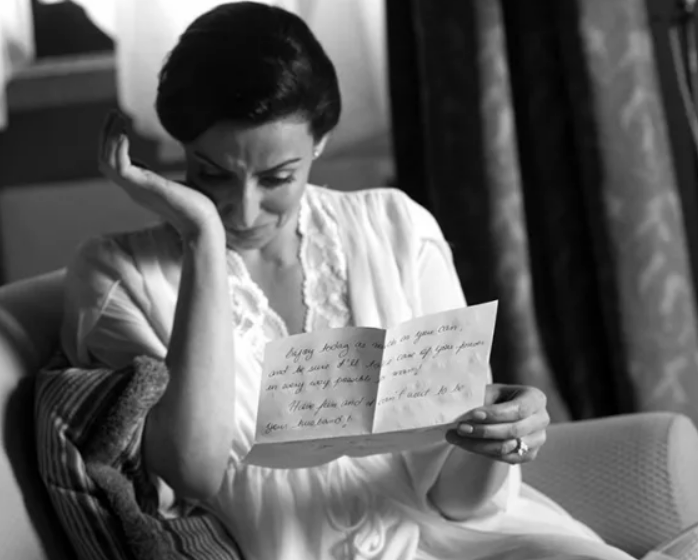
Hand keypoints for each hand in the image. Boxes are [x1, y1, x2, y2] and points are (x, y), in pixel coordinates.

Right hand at [98, 110, 222, 239]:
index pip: (114, 164)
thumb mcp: (178, 188)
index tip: (121, 122)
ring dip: (110, 137)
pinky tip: (125, 135)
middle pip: (105, 161)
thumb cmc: (197, 209)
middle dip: (106, 136)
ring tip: (118, 118)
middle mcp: (134, 189)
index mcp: (140, 188)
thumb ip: (170, 180)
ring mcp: (137, 189)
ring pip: (108, 162)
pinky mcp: (144, 188)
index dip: (113, 143)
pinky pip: (121, 168)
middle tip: (114, 113)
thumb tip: (179, 172)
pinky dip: (119, 149)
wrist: (203, 226)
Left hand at [445, 383, 548, 463]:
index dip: (496, 414)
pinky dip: (482, 452)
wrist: (499, 414)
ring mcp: (538, 439)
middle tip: (459, 428)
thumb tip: (461, 409)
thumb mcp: (490, 393)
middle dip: (484, 431)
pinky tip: (465, 444)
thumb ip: (480, 399)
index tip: (473, 415)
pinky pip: (505, 458)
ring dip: (478, 444)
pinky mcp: (529, 454)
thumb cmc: (494, 399)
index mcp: (535, 398)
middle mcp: (541, 419)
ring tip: (455, 437)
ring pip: (507, 447)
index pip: (519, 409)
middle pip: (513, 431)